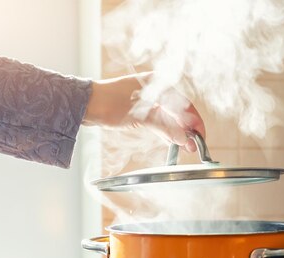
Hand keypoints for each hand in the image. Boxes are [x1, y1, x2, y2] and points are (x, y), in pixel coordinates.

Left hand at [82, 73, 204, 151]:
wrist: (84, 104)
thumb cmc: (109, 103)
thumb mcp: (141, 117)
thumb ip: (166, 128)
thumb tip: (184, 139)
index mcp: (159, 83)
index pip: (185, 104)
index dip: (194, 122)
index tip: (199, 137)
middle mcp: (156, 89)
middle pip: (179, 111)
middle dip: (187, 129)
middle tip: (194, 146)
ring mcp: (148, 99)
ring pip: (170, 117)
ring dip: (178, 132)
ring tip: (185, 147)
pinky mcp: (141, 110)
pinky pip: (160, 121)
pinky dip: (166, 131)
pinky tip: (173, 141)